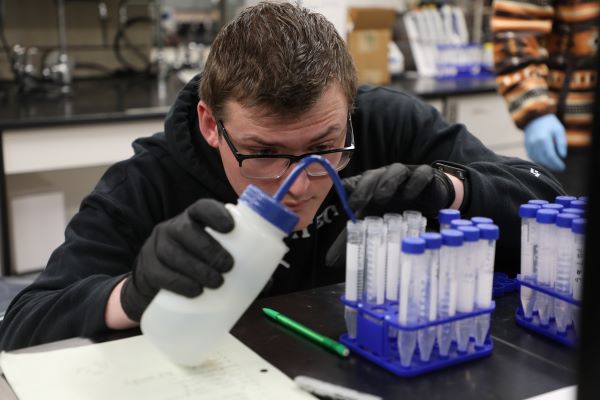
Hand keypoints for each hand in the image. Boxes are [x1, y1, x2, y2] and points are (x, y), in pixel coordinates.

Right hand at [121, 199, 234, 320]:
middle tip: (227, 267)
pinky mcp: (147, 268)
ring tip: (216, 283)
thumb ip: (241, 266)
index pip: (201, 208)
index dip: (215, 214)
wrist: (158, 284)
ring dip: (196, 268)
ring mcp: (157, 247)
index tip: (231, 228)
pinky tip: (194, 291)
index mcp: (194, 220)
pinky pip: (160, 273)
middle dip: (208, 248)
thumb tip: (268, 281)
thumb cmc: (197, 267)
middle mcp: (174, 228)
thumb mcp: (214, 259)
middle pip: (185, 230)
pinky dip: (179, 283)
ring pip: (172, 251)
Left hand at [325, 163, 454, 267]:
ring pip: (395, 170)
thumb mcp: (373, 226)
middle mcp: (383, 178)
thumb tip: (330, 262)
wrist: (429, 203)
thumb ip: (352, 240)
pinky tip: (410, 195)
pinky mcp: (425, 175)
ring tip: (382, 198)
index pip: (354, 182)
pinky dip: (415, 181)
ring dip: (386, 182)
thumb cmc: (395, 212)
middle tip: (358, 204)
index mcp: (368, 188)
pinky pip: (421, 173)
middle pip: (371, 175)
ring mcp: (405, 175)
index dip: (348, 189)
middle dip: (363, 188)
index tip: (347, 204)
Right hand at [524, 114, 566, 171]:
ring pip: (537, 160)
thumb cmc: (550, 124)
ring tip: (554, 166)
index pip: (550, 156)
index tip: (563, 167)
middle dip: (552, 166)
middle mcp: (534, 144)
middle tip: (560, 169)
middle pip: (543, 160)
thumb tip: (562, 156)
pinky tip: (546, 162)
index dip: (556, 163)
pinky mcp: (526, 147)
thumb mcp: (559, 130)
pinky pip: (533, 157)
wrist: (534, 117)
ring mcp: (529, 146)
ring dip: (546, 165)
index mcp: (543, 139)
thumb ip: (561, 143)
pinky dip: (540, 161)